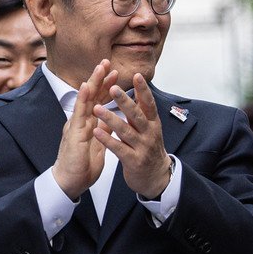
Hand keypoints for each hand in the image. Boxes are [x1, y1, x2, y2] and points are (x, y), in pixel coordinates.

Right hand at [51, 61, 115, 199]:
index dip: (106, 86)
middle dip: (99, 78)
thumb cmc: (80, 166)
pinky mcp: (73, 134)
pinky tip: (86, 87)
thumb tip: (109, 121)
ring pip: (85, 99)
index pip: (97, 100)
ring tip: (100, 67)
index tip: (115, 73)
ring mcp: (75, 125)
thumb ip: (101, 131)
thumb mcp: (96, 145)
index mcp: (87, 123)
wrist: (70, 183)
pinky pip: (78, 114)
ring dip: (93, 82)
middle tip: (107, 61)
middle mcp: (80, 121)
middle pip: (91, 95)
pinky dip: (82, 99)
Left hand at [94, 74, 170, 199]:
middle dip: (125, 101)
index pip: (149, 104)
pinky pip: (119, 148)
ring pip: (126, 131)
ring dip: (111, 119)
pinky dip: (107, 140)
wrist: (156, 177)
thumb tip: (137, 90)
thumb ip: (142, 112)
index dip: (143, 90)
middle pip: (137, 115)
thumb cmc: (149, 149)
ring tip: (97, 109)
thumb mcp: (149, 129)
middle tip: (113, 88)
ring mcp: (142, 148)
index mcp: (152, 123)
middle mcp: (149, 134)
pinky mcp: (133, 161)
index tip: (137, 76)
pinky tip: (97, 132)